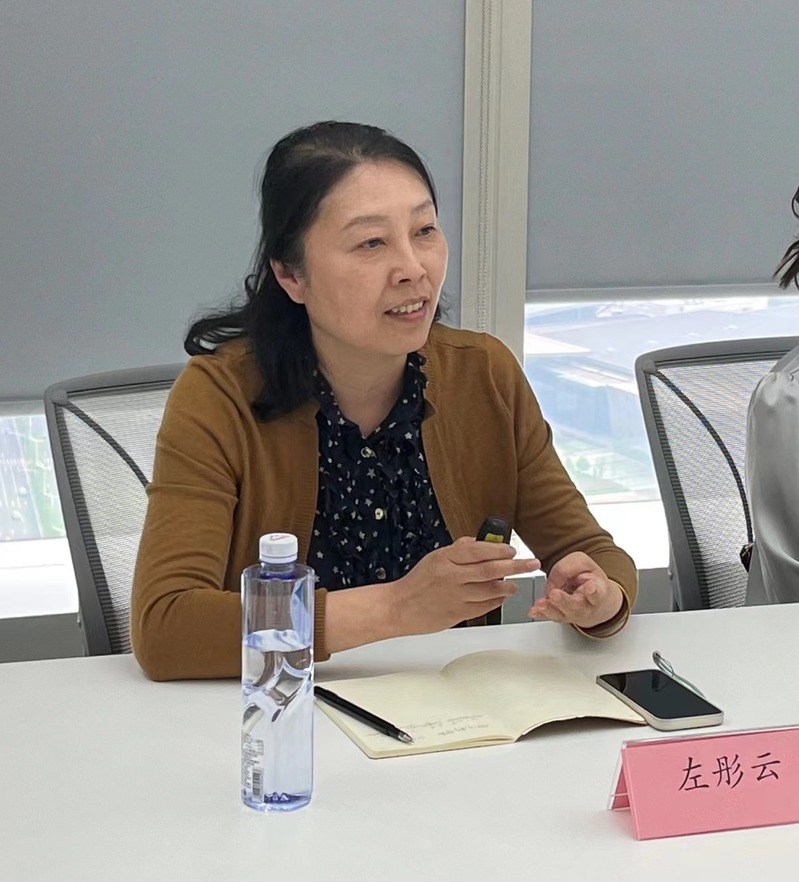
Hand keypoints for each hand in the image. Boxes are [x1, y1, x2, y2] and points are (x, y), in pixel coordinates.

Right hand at [390, 537, 540, 635]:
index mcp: (445, 558)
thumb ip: (458, 549)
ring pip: (490, 590)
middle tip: (531, 564)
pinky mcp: (457, 614)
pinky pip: (484, 607)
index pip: (479, 551)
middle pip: (490, 570)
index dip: (499, 550)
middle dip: (515, 567)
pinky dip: (496, 601)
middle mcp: (452, 577)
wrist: (399, 607)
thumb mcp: (435, 557)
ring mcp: (455, 597)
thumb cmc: (418, 582)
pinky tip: (501, 597)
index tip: (513, 551)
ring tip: (515, 584)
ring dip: (507, 586)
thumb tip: (480, 542)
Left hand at [528, 552, 623, 629]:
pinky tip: (534, 611)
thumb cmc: (590, 579)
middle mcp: (587, 606)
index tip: (590, 588)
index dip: (593, 591)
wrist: (595, 599)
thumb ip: (570, 567)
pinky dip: (541, 614)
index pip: (598, 593)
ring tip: (541, 603)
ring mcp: (573, 614)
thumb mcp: (584, 564)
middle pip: (576, 606)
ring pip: (562, 614)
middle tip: (555, 594)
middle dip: (564, 601)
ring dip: (549, 609)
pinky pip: (550, 617)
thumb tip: (556, 580)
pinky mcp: (561, 616)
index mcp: (599, 591)